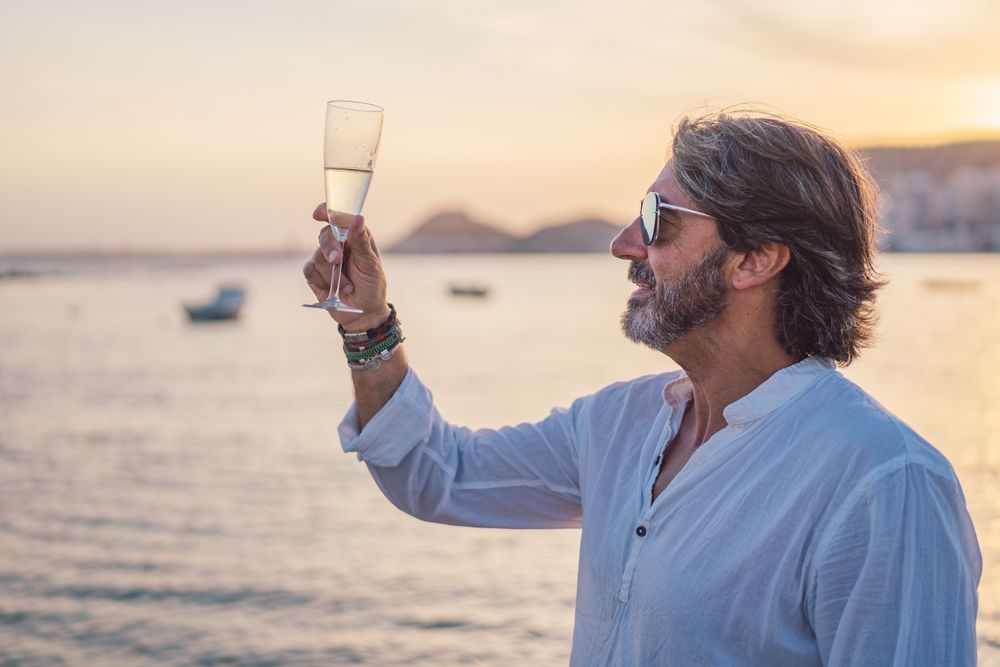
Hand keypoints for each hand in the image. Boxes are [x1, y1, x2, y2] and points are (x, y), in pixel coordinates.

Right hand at [302, 204, 390, 330]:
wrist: (364, 313)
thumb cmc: (372, 286)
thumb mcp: (370, 264)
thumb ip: (361, 242)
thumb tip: (357, 218)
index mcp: (355, 237)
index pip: (338, 217)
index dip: (327, 212)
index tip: (318, 214)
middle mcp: (339, 245)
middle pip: (324, 235)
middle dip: (330, 248)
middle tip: (337, 260)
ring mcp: (325, 259)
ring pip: (317, 255)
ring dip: (332, 274)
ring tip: (347, 287)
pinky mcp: (315, 274)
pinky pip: (309, 270)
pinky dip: (322, 281)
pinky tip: (332, 289)